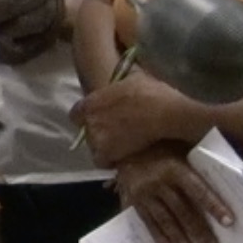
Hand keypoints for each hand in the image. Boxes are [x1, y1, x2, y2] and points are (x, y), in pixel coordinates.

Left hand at [73, 73, 206, 166]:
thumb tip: (119, 85)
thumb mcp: (131, 80)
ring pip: (95, 147)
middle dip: (100, 133)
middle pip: (88, 132)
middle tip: (117, 134)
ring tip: (123, 147)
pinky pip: (103, 162)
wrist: (165, 114)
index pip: (76, 115)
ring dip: (105, 148)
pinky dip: (111, 161)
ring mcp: (96, 138)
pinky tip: (123, 158)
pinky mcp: (107, 153)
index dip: (88, 118)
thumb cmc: (152, 94)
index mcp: (91, 102)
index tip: (100, 120)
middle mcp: (89, 120)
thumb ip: (117, 87)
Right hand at [110, 144, 230, 242]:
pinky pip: (146, 220)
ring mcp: (143, 193)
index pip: (199, 191)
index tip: (228, 222)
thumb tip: (223, 177)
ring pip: (164, 219)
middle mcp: (159, 182)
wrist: (119, 143)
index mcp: (175, 168)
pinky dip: (156, 235)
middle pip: (182, 210)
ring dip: (178, 238)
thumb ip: (195, 160)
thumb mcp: (177, 147)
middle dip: (198, 230)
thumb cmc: (157, 146)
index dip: (214, 206)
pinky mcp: (131, 200)